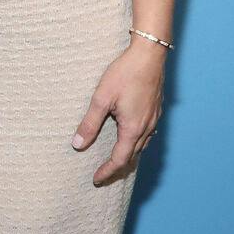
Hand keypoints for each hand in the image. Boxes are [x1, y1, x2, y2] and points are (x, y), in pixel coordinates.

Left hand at [72, 40, 164, 183]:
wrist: (149, 54)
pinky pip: (148, 134)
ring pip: (142, 146)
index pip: (120, 159)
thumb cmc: (125, 73)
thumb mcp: (101, 98)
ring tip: (116, 160)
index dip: (107, 171)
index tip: (96, 179)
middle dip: (118, 168)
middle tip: (103, 175)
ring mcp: (154, 119)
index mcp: (133, 128)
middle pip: (133, 156)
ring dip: (128, 156)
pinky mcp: (156, 109)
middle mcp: (147, 127)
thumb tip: (77, 144)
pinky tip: (130, 137)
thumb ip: (90, 123)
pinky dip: (137, 143)